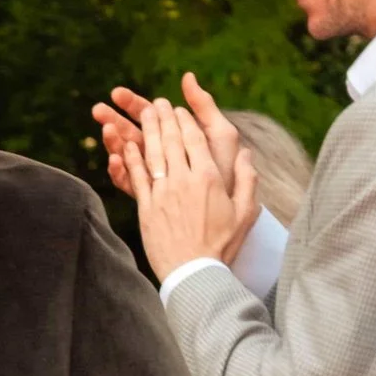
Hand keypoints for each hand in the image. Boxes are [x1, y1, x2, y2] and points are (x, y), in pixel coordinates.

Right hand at [91, 70, 241, 192]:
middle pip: (131, 132)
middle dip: (114, 119)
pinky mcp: (149, 196)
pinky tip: (116, 160)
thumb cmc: (226, 169)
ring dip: (113, 142)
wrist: (230, 209)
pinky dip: (120, 171)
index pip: (149, 115)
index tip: (117, 94)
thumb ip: (204, 107)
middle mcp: (160, 154)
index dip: (132, 103)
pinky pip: (129, 182)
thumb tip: (186, 77)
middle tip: (98, 110)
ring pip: (126, 155)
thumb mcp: (220, 133)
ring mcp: (152, 175)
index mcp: (173, 136)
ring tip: (106, 130)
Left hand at [93, 73, 255, 278]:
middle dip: (164, 118)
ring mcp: (162, 194)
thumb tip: (247, 154)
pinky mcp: (146, 208)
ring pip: (153, 154)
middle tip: (158, 102)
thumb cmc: (223, 245)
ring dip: (147, 130)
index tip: (181, 109)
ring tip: (144, 112)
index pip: (195, 140)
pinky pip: (137, 177)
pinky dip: (131, 158)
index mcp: (209, 179)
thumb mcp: (246, 213)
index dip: (186, 121)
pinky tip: (128, 144)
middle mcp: (184, 181)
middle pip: (172, 141)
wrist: (194, 273)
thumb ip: (248, 180)